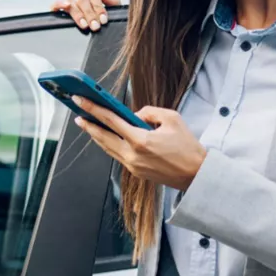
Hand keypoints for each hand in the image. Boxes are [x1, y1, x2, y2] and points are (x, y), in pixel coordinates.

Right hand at [51, 0, 120, 32]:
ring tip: (84, 25)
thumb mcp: (112, 14)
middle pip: (83, 0)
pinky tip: (65, 6)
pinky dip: (59, 4)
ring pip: (71, 2)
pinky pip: (56, 4)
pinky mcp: (58, 10)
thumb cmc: (103, 23)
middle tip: (96, 27)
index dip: (99, 7)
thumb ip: (114, 5)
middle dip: (90, 14)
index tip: (104, 20)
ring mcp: (70, 4)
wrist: (87, 36)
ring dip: (78, 14)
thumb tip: (115, 1)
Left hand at [72, 101, 206, 190]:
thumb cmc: (187, 146)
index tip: (80, 100)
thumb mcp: (172, 118)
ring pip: (107, 148)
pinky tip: (106, 138)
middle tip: (78, 114)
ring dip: (96, 136)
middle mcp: (132, 155)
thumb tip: (133, 115)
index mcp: (140, 140)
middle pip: (102, 137)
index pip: (110, 120)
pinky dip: (109, 145)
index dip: (92, 108)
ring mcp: (133, 166)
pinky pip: (117, 156)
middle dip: (88, 125)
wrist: (197, 174)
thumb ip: (149, 112)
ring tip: (88, 124)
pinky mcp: (136, 172)